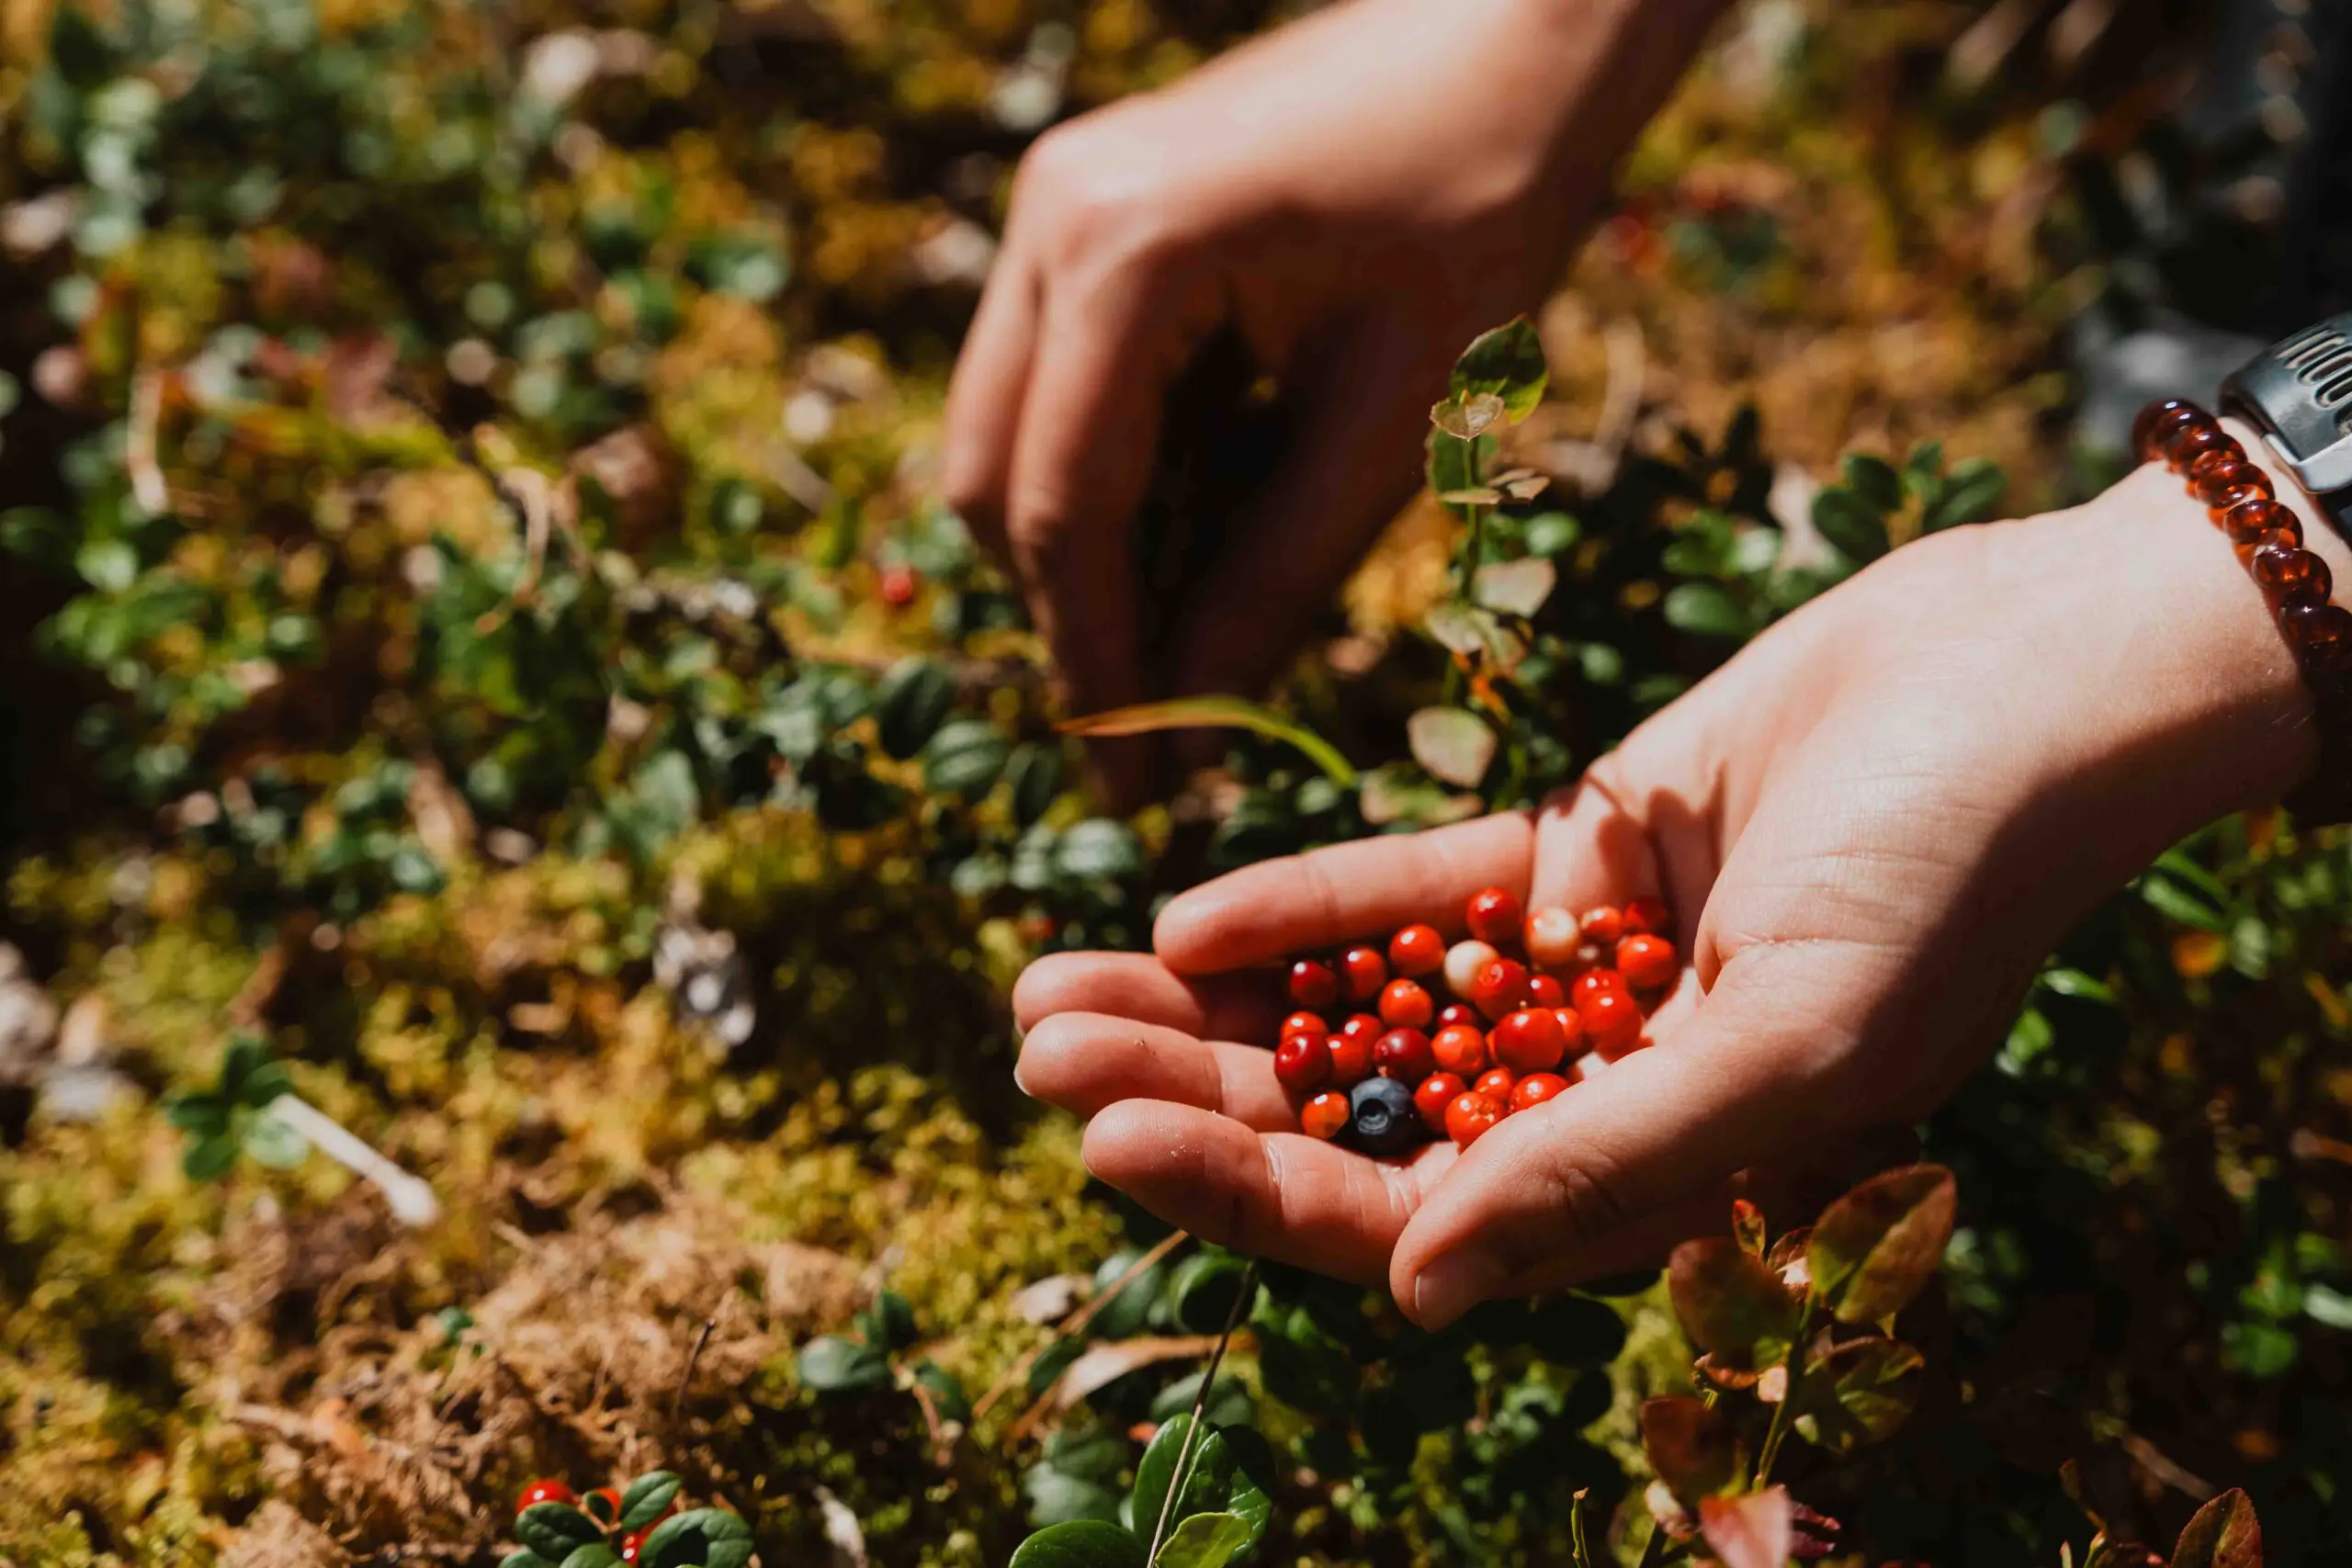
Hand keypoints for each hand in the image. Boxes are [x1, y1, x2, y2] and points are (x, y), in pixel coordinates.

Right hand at [942, 0, 1722, 797]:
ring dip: (1091, 547)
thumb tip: (1188, 719)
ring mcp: (1054, 209)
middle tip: (1162, 726)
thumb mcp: (1397, 413)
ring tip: (1201, 625)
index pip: (1063, 513)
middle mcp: (1051, 224)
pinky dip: (1116, 473)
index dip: (1095, 667)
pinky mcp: (1083, 215)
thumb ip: (1279, 573)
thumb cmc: (1488, 202)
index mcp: (1125, 258)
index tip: (1131, 786)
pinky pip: (1058, 386)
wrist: (1512, 30)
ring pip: (1012, 440)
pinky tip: (1207, 518)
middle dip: (1075, 612)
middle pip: (997, 484)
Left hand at [1013, 428, 2341, 1325]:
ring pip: (1353, 1014)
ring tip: (1047, 988)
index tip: (1109, 1142)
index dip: (1253, 1192)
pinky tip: (1185, 913)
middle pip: (1349, 1121)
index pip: (1411, 1219)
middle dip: (1186, 1096)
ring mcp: (1571, 977)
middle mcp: (1592, 1094)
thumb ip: (1608, 1165)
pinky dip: (1306, 906)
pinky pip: (1409, 896)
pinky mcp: (1569, 860)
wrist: (2026, 678)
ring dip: (1205, 1007)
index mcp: (1649, 1177)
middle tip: (1030, 1053)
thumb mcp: (1790, 1043)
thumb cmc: (1949, 875)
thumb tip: (1415, 1295)